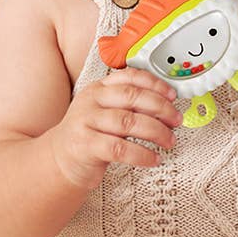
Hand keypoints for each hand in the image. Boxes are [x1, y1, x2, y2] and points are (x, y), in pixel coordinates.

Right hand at [49, 67, 182, 191]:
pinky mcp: (85, 145)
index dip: (155, 84)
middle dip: (161, 108)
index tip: (172, 95)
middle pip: (132, 97)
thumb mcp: (106, 112)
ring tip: (169, 141)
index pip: (129, 77)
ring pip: (128, 122)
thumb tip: (167, 105)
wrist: (60, 159)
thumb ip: (129, 105)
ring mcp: (86, 122)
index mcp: (98, 88)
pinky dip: (142, 154)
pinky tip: (153, 159)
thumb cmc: (90, 135)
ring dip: (156, 132)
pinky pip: (119, 148)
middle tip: (176, 120)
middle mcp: (91, 101)